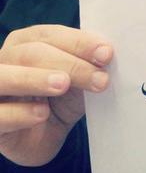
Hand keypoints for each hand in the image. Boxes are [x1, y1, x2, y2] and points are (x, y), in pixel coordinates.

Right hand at [0, 25, 111, 166]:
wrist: (42, 137)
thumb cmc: (59, 99)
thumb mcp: (78, 80)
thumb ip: (89, 65)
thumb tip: (108, 54)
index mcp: (28, 42)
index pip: (52, 35)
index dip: (80, 43)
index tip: (106, 54)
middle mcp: (5, 60)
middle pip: (32, 53)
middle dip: (69, 64)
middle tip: (98, 79)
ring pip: (4, 77)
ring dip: (35, 79)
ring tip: (63, 85)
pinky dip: (19, 113)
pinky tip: (42, 113)